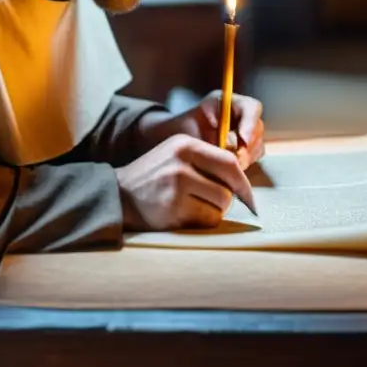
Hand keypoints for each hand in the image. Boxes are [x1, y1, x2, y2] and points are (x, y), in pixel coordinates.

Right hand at [115, 134, 257, 231]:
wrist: (118, 193)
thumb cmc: (155, 176)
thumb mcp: (176, 154)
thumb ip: (206, 159)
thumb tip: (242, 178)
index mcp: (185, 145)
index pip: (228, 162)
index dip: (243, 181)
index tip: (248, 195)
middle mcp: (181, 163)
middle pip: (227, 188)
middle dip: (226, 199)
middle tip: (213, 202)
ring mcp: (176, 187)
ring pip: (219, 205)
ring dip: (213, 211)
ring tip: (193, 206)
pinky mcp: (172, 209)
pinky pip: (206, 220)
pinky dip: (202, 222)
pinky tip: (185, 215)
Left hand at [147, 90, 264, 169]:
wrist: (169, 140)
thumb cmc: (178, 132)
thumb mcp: (192, 130)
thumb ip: (212, 141)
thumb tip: (233, 155)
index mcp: (226, 102)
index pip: (251, 107)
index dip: (250, 123)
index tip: (242, 140)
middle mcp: (238, 115)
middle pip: (258, 127)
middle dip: (249, 145)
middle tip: (236, 160)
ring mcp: (242, 131)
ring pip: (257, 143)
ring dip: (247, 156)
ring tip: (230, 166)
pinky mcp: (243, 147)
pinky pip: (253, 155)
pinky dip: (245, 163)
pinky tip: (230, 169)